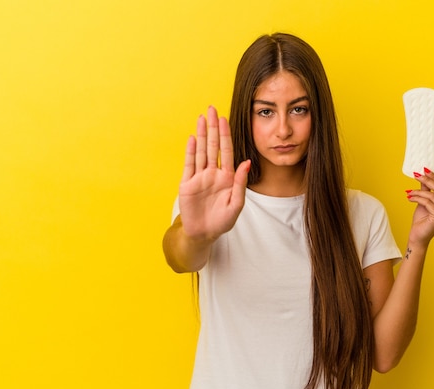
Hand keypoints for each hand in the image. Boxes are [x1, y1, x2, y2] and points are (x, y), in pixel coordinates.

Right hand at [178, 106, 250, 241]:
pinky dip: (190, 151)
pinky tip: (191, 138)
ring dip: (201, 135)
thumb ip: (241, 183)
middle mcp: (213, 173)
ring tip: (201, 118)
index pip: (227, 151)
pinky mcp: (187, 184)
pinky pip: (189, 164)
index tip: (225, 120)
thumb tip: (246, 162)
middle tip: (212, 109)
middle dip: (213, 128)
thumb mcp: (236, 204)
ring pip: (201, 151)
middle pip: (213, 146)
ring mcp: (199, 177)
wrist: (203, 234)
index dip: (226, 135)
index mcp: (228, 177)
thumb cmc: (222, 221)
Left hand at [406, 168, 433, 246]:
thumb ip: (427, 189)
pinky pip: (427, 202)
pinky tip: (410, 198)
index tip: (424, 170)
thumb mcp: (425, 201)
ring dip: (418, 192)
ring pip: (432, 195)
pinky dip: (417, 198)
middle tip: (416, 176)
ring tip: (409, 192)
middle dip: (427, 180)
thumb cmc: (422, 220)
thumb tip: (424, 174)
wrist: (418, 236)